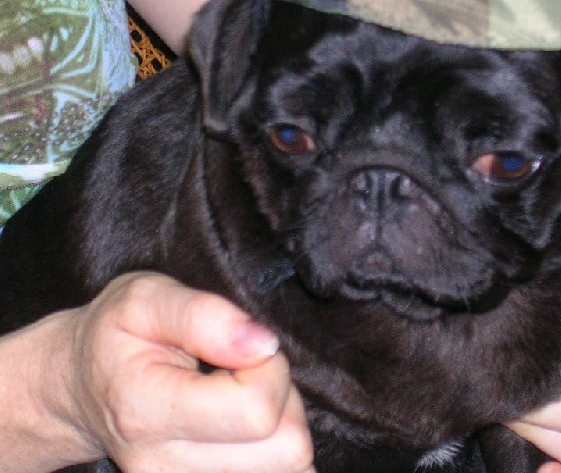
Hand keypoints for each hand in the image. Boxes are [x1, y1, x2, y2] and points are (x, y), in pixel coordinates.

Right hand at [63, 272, 314, 471]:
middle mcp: (165, 467)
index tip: (243, 348)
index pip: (257, 410)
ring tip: (240, 394)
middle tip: (246, 373)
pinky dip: (273, 447)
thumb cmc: (114, 335)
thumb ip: (204, 315)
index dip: (269, 369)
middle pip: (286, 450)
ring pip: (289, 466)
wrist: (77, 388)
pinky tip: (240, 422)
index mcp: (149, 412)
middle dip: (284, 400)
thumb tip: (264, 344)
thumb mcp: (145, 298)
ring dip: (282, 423)